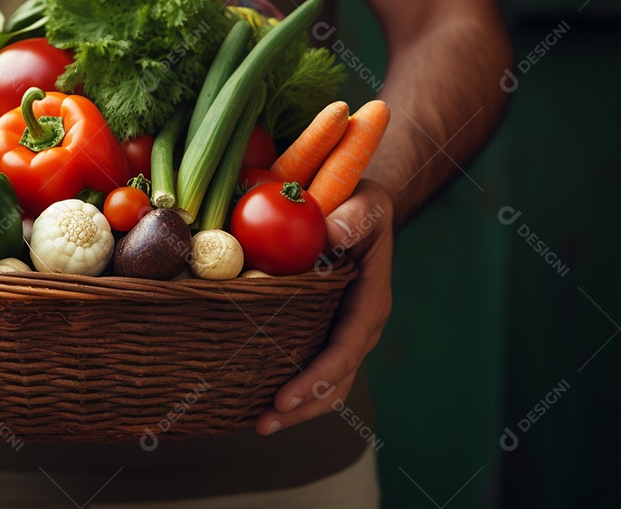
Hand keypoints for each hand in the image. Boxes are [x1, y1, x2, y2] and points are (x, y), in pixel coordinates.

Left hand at [255, 180, 393, 434]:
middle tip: (263, 423)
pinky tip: (256, 395)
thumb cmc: (362, 203)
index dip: (317, 378)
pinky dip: (289, 383)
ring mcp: (342, 330)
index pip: (345, 350)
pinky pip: (309, 363)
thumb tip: (332, 235)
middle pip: (335, 380)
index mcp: (369, 301)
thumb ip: (353, 218)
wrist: (362, 206)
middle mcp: (359, 324)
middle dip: (302, 407)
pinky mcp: (324, 327)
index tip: (286, 398)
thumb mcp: (365, 203)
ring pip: (326, 383)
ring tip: (258, 423)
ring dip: (295, 408)